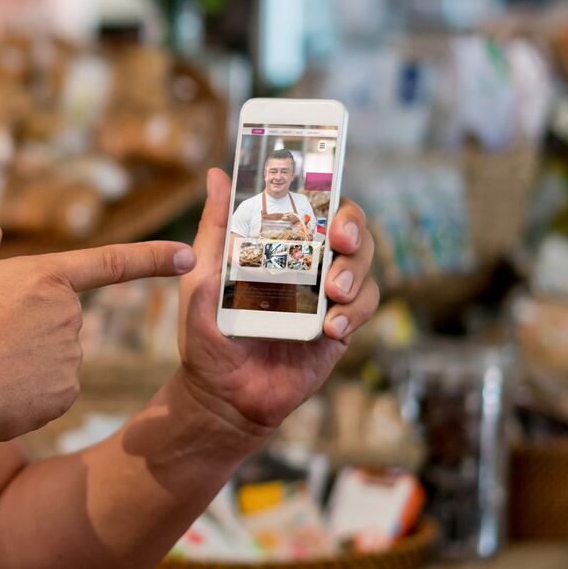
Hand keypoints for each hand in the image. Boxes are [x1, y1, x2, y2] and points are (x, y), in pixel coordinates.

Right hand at [0, 224, 194, 444]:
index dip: (154, 258)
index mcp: (46, 277)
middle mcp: (69, 315)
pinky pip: (51, 389)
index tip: (190, 256)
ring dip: (25, 361)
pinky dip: (27, 392)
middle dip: (29, 327)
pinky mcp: (65, 396)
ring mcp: (71, 358)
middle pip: (59, 318)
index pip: (112, 263)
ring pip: (54, 356)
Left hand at [172, 169, 378, 451]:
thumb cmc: (207, 332)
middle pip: (349, 227)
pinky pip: (364, 307)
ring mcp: (326, 294)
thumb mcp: (203, 275)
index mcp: (277, 243)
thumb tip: (216, 174)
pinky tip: (331, 327)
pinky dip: (354, 312)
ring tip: (333, 290)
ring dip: (355, 270)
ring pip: (364, 263)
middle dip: (352, 227)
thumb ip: (214, 227)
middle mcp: (307, 262)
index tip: (324, 198)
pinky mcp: (340, 327)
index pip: (313, 204)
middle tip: (338, 240)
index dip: (328, 193)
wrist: (223, 393)